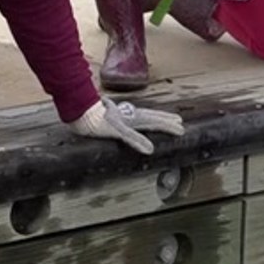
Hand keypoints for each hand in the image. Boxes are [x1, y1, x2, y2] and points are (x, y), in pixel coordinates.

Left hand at [68, 98, 184, 154]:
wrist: (82, 113)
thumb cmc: (100, 122)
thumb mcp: (119, 132)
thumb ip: (135, 140)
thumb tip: (151, 150)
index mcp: (135, 119)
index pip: (156, 123)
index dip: (168, 127)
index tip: (182, 130)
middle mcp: (130, 115)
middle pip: (152, 116)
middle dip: (166, 120)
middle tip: (179, 121)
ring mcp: (122, 115)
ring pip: (143, 115)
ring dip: (154, 117)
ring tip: (161, 118)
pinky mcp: (114, 116)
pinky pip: (131, 118)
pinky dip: (138, 119)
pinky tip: (133, 119)